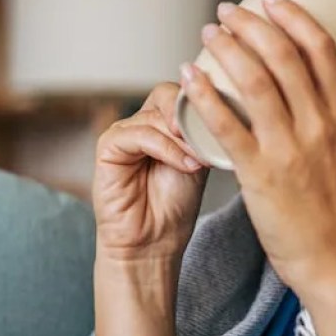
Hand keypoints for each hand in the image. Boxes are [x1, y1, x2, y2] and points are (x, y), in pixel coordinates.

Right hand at [92, 82, 208, 263]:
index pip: (181, 92)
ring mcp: (123, 133)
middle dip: (192, 115)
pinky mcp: (108, 147)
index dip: (203, 102)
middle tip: (211, 136)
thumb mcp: (199, 161)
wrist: (153, 243)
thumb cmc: (174, 207)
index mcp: (163, 123)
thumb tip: (221, 107)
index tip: (228, 120)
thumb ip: (202, 133)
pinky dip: (166, 149)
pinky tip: (185, 165)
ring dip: (183, 138)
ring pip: (156, 116)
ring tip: (200, 160)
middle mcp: (141, 123)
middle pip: (167, 95)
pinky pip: (139, 134)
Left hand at [179, 0, 335, 298]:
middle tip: (227, 10)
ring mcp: (288, 150)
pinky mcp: (260, 176)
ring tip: (208, 33)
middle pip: (283, 57)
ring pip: (255, 83)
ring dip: (228, 50)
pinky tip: (188, 77)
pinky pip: (228, 127)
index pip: (321, 50)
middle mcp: (318, 127)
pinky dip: (206, 97)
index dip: (295, 17)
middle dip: (252, 24)